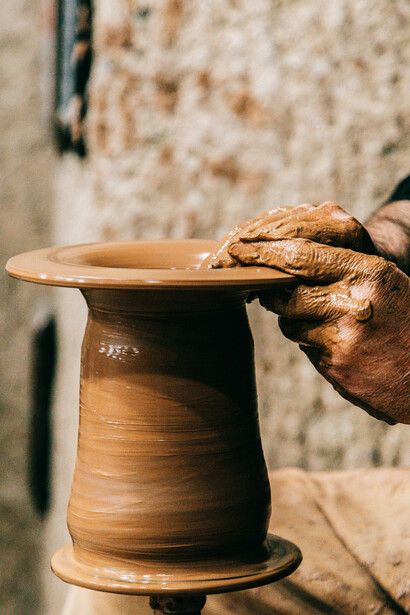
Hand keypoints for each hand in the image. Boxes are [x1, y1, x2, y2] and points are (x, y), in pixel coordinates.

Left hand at [211, 203, 409, 423]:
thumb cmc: (407, 320)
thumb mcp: (386, 280)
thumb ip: (344, 264)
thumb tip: (290, 251)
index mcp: (369, 273)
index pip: (303, 256)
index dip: (266, 253)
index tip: (243, 249)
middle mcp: (353, 303)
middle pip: (286, 292)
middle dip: (270, 290)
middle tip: (265, 287)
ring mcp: (343, 338)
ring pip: (290, 322)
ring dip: (296, 320)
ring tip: (328, 321)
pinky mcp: (336, 366)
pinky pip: (305, 347)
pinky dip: (314, 343)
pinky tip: (341, 345)